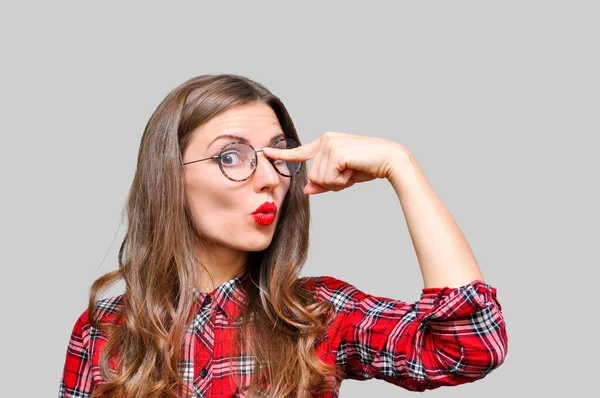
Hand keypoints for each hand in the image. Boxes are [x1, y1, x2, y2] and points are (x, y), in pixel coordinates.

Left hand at [262, 132, 405, 194]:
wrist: (391, 160)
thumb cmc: (368, 166)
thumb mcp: (343, 177)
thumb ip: (323, 183)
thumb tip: (307, 190)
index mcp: (325, 143)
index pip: (299, 152)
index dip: (281, 155)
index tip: (265, 153)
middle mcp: (325, 140)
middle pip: (313, 176)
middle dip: (332, 182)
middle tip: (350, 172)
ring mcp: (329, 143)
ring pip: (320, 179)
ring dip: (338, 182)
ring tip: (353, 170)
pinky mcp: (335, 150)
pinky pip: (329, 178)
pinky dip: (342, 181)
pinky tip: (354, 169)